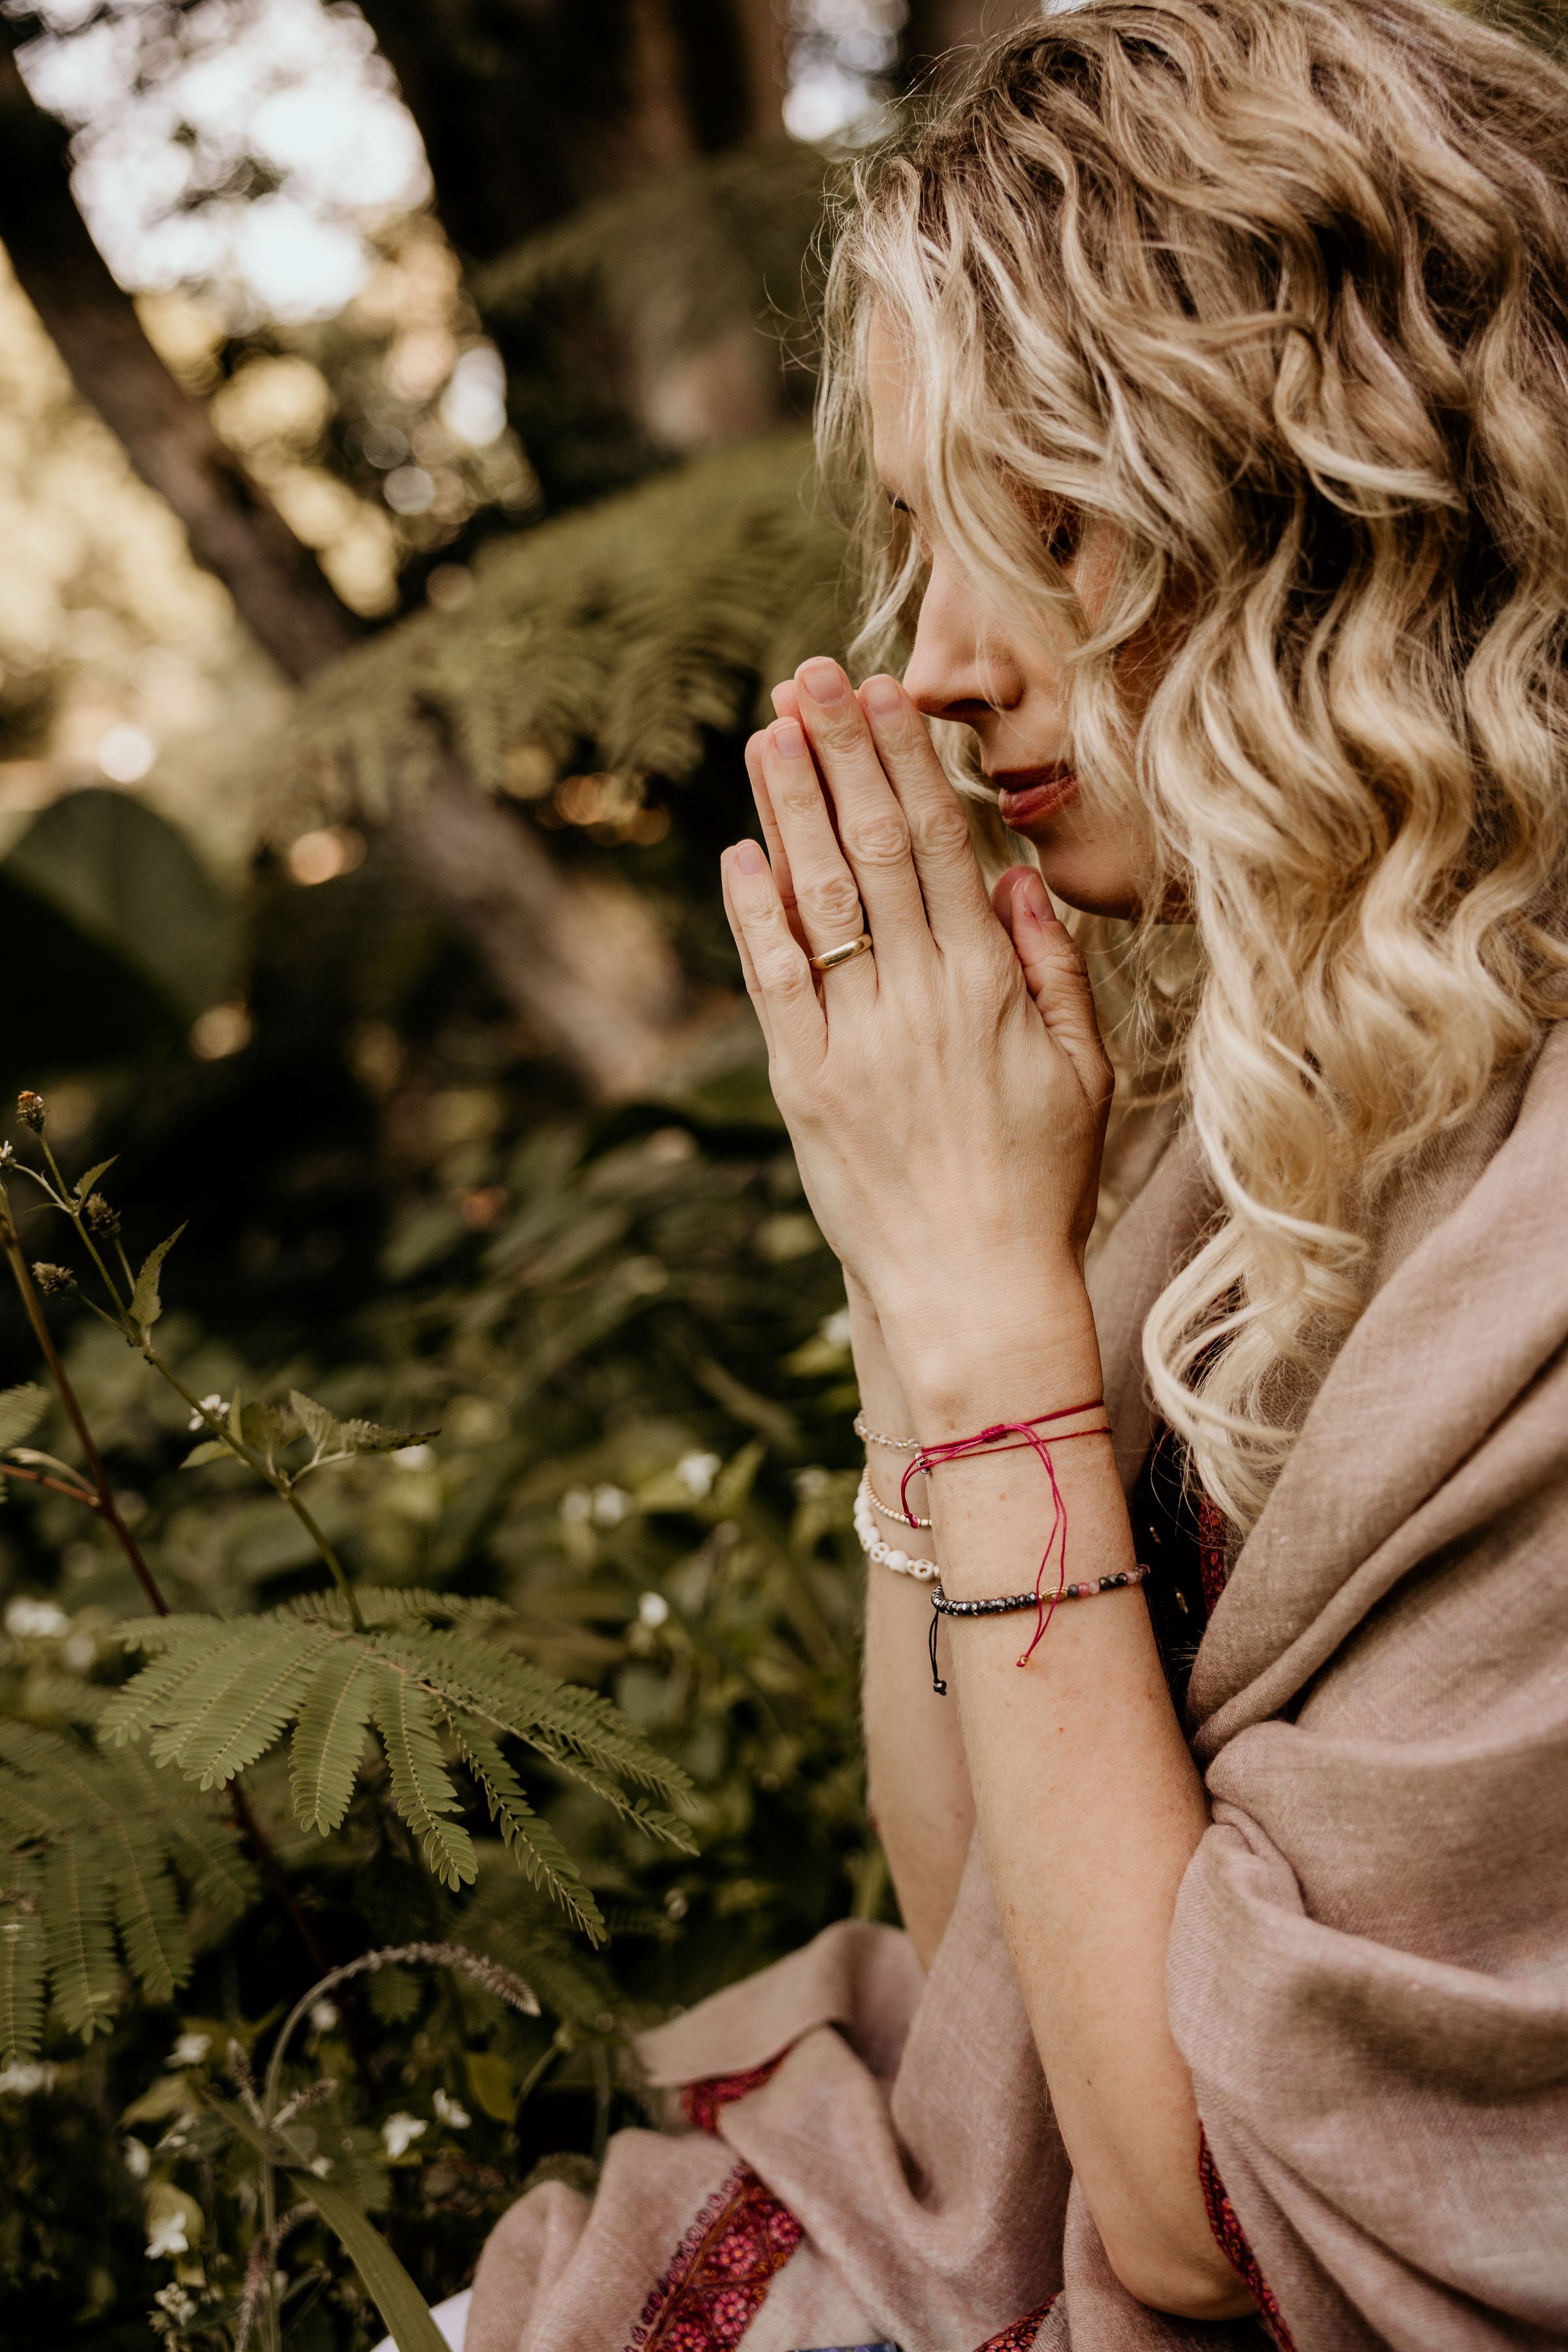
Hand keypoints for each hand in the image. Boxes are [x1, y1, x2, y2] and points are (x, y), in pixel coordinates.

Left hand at [721, 660, 1112, 1406]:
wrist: (975, 1293)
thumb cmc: (1040, 1185)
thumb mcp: (1085, 1074)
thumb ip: (1052, 969)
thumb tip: (1011, 876)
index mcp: (991, 988)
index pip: (941, 846)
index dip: (907, 763)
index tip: (885, 695)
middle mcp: (921, 1000)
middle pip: (874, 850)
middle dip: (841, 754)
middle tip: (811, 675)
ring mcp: (855, 1041)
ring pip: (819, 899)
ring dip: (791, 809)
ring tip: (769, 732)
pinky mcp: (801, 1086)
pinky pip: (773, 981)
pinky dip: (754, 912)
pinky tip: (740, 851)